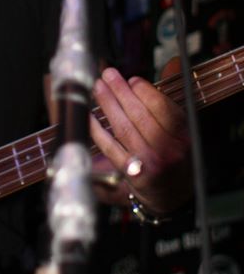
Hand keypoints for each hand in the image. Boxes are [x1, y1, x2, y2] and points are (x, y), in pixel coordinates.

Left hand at [90, 61, 191, 215]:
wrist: (173, 197)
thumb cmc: (174, 159)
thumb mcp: (181, 133)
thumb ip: (166, 107)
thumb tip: (149, 75)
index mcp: (183, 137)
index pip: (163, 108)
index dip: (144, 91)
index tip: (131, 80)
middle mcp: (168, 151)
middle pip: (140, 116)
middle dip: (121, 91)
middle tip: (108, 75)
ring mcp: (148, 164)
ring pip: (124, 128)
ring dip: (108, 104)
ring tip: (98, 87)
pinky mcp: (130, 174)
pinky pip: (110, 147)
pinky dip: (97, 130)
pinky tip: (89, 115)